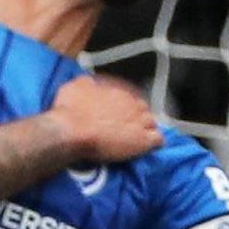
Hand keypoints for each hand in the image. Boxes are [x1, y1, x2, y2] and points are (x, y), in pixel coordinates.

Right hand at [43, 74, 160, 164]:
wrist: (73, 130)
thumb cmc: (70, 110)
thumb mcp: (74, 87)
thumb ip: (87, 83)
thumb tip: (90, 82)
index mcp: (117, 92)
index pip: (130, 97)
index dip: (125, 108)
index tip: (118, 115)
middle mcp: (132, 104)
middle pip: (143, 109)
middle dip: (138, 117)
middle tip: (127, 126)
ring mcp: (140, 121)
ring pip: (153, 122)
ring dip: (146, 129)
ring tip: (138, 137)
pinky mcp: (143, 140)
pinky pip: (158, 139)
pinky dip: (155, 143)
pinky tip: (149, 147)